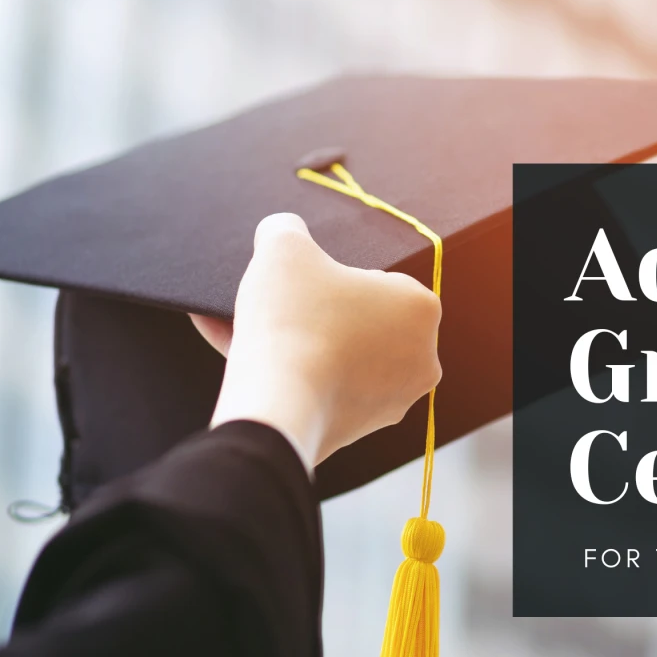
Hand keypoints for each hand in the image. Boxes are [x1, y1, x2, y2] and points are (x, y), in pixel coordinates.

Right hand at [191, 213, 440, 470]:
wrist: (277, 405)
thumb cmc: (292, 318)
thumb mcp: (283, 248)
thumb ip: (286, 228)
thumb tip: (283, 230)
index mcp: (421, 308)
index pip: (377, 279)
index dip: (334, 277)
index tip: (302, 282)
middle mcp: (422, 357)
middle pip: (359, 320)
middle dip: (315, 310)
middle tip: (275, 301)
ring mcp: (394, 398)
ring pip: (337, 355)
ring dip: (294, 338)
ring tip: (242, 323)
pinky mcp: (361, 427)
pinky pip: (322, 387)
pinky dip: (288, 369)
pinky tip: (234, 349)